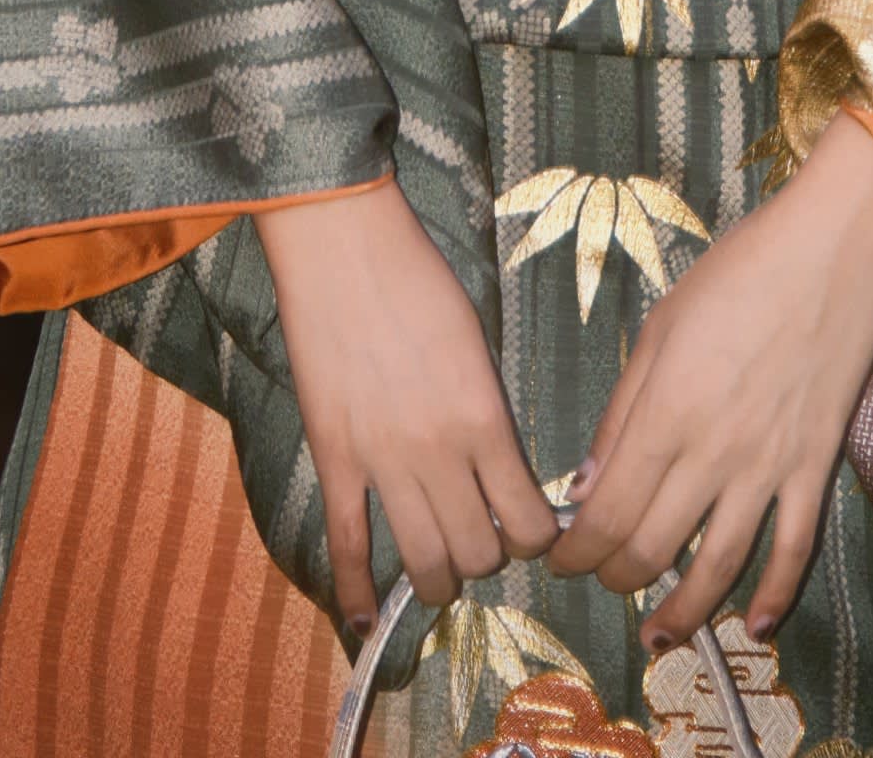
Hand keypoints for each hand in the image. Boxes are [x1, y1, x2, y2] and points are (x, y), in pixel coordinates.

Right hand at [255, 183, 558, 631]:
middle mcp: (439, 454)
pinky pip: (347, 542)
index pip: (528, 521)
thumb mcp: (478, 346)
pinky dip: (355, 591)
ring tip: (440, 576)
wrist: (343, 248)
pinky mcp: (334, 459)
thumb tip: (500, 464)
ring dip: (438, 580)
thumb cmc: (420, 281)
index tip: (532, 530)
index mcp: (486, 422)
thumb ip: (489, 413)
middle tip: (482, 545)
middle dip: (487, 560)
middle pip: (477, 553)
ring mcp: (382, 462)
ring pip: (422, 560)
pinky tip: (362, 623)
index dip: (537, 540)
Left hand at [543, 113, 872, 651]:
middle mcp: (712, 454)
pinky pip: (795, 545)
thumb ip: (621, 415)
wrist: (833, 251)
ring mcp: (768, 465)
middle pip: (652, 548)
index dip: (577, 553)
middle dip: (617, 578)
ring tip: (659, 637)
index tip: (562, 561)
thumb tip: (584, 485)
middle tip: (603, 582)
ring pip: (719, 564)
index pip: (605, 515)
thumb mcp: (656, 332)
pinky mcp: (815, 465)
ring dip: (684, 611)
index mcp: (663, 416)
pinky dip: (775, 592)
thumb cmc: (736, 275)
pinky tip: (754, 626)